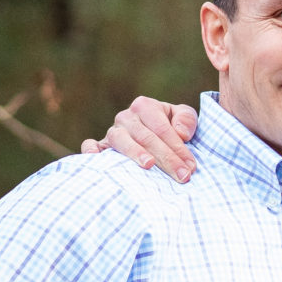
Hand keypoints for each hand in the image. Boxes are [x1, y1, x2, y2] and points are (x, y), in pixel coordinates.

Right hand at [79, 96, 199, 180]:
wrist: (153, 134)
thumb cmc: (171, 126)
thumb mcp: (183, 117)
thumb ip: (186, 119)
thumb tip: (180, 133)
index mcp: (145, 106)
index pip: (163, 129)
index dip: (178, 148)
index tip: (191, 167)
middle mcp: (126, 117)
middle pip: (146, 137)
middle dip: (167, 158)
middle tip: (182, 176)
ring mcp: (112, 131)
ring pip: (121, 140)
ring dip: (135, 153)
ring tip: (149, 165)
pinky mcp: (101, 146)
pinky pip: (91, 145)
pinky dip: (91, 150)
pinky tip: (97, 159)